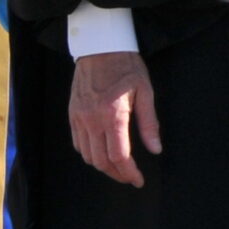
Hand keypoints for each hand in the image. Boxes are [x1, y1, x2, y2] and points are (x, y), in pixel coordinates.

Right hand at [68, 51, 161, 186]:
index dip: (129, 172)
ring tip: (119, 169)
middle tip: (130, 178)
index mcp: (112, 114)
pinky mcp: (72, 115)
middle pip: (101, 161)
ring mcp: (78, 118)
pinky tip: (102, 154)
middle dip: (117, 174)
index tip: (139, 180)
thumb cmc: (127, 67)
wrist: (100, 48)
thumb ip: (149, 123)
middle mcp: (91, 120)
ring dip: (103, 167)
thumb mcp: (146, 92)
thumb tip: (156, 149)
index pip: (119, 155)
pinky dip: (90, 154)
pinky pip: (78, 144)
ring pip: (87, 155)